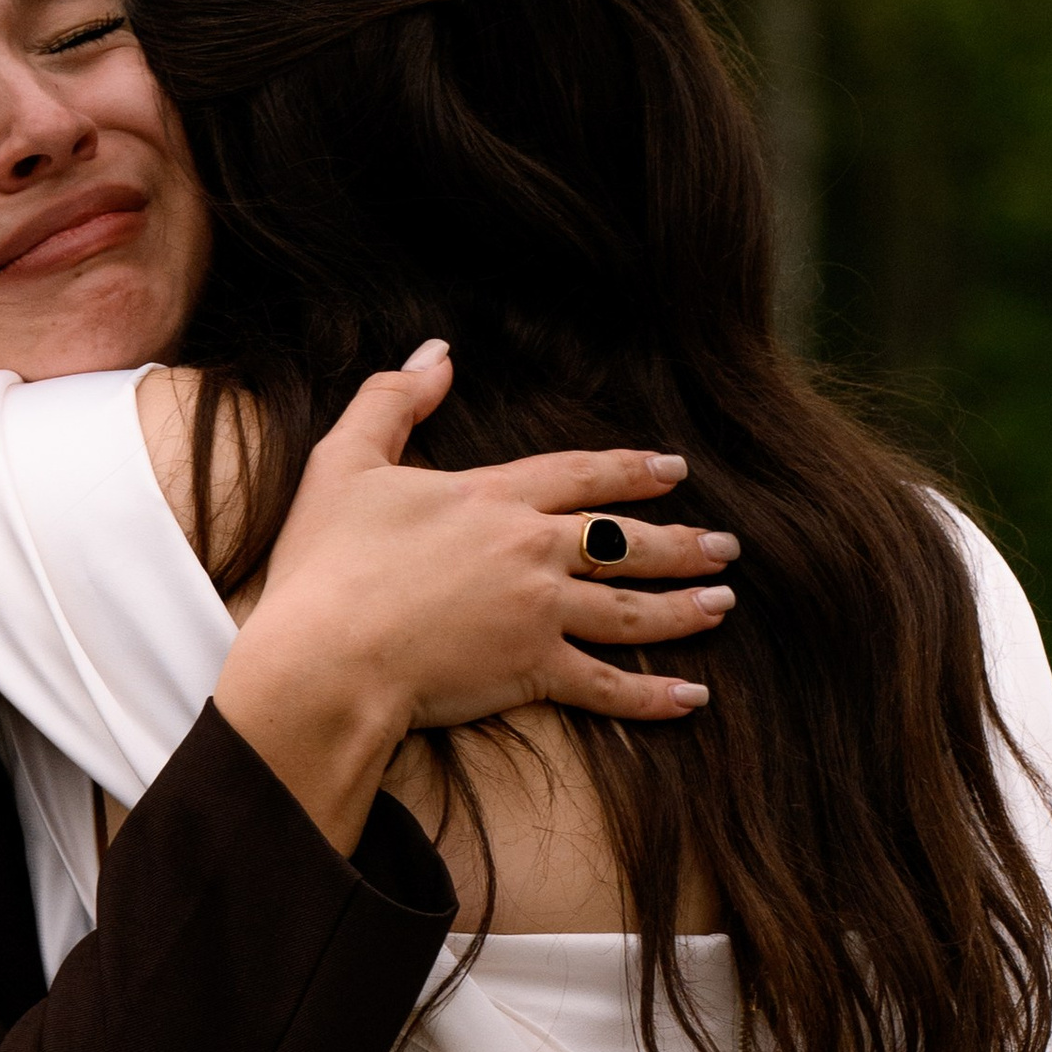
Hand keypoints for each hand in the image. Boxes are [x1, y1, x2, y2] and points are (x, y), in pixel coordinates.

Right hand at [210, 344, 735, 851]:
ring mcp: (537, 612)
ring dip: (684, 607)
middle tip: (725, 546)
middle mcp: (529, 549)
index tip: (674, 470)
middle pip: (623, 541)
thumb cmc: (326, 562)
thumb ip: (393, 399)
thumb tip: (436, 352)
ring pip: (631, 609)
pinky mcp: (530, 672)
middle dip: (680, 542)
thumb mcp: (346, 461)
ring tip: (723, 602)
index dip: (631, 470)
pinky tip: (691, 698)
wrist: (325, 655)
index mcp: (491, 498)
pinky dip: (652, 696)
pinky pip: (606, 686)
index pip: (580, 475)